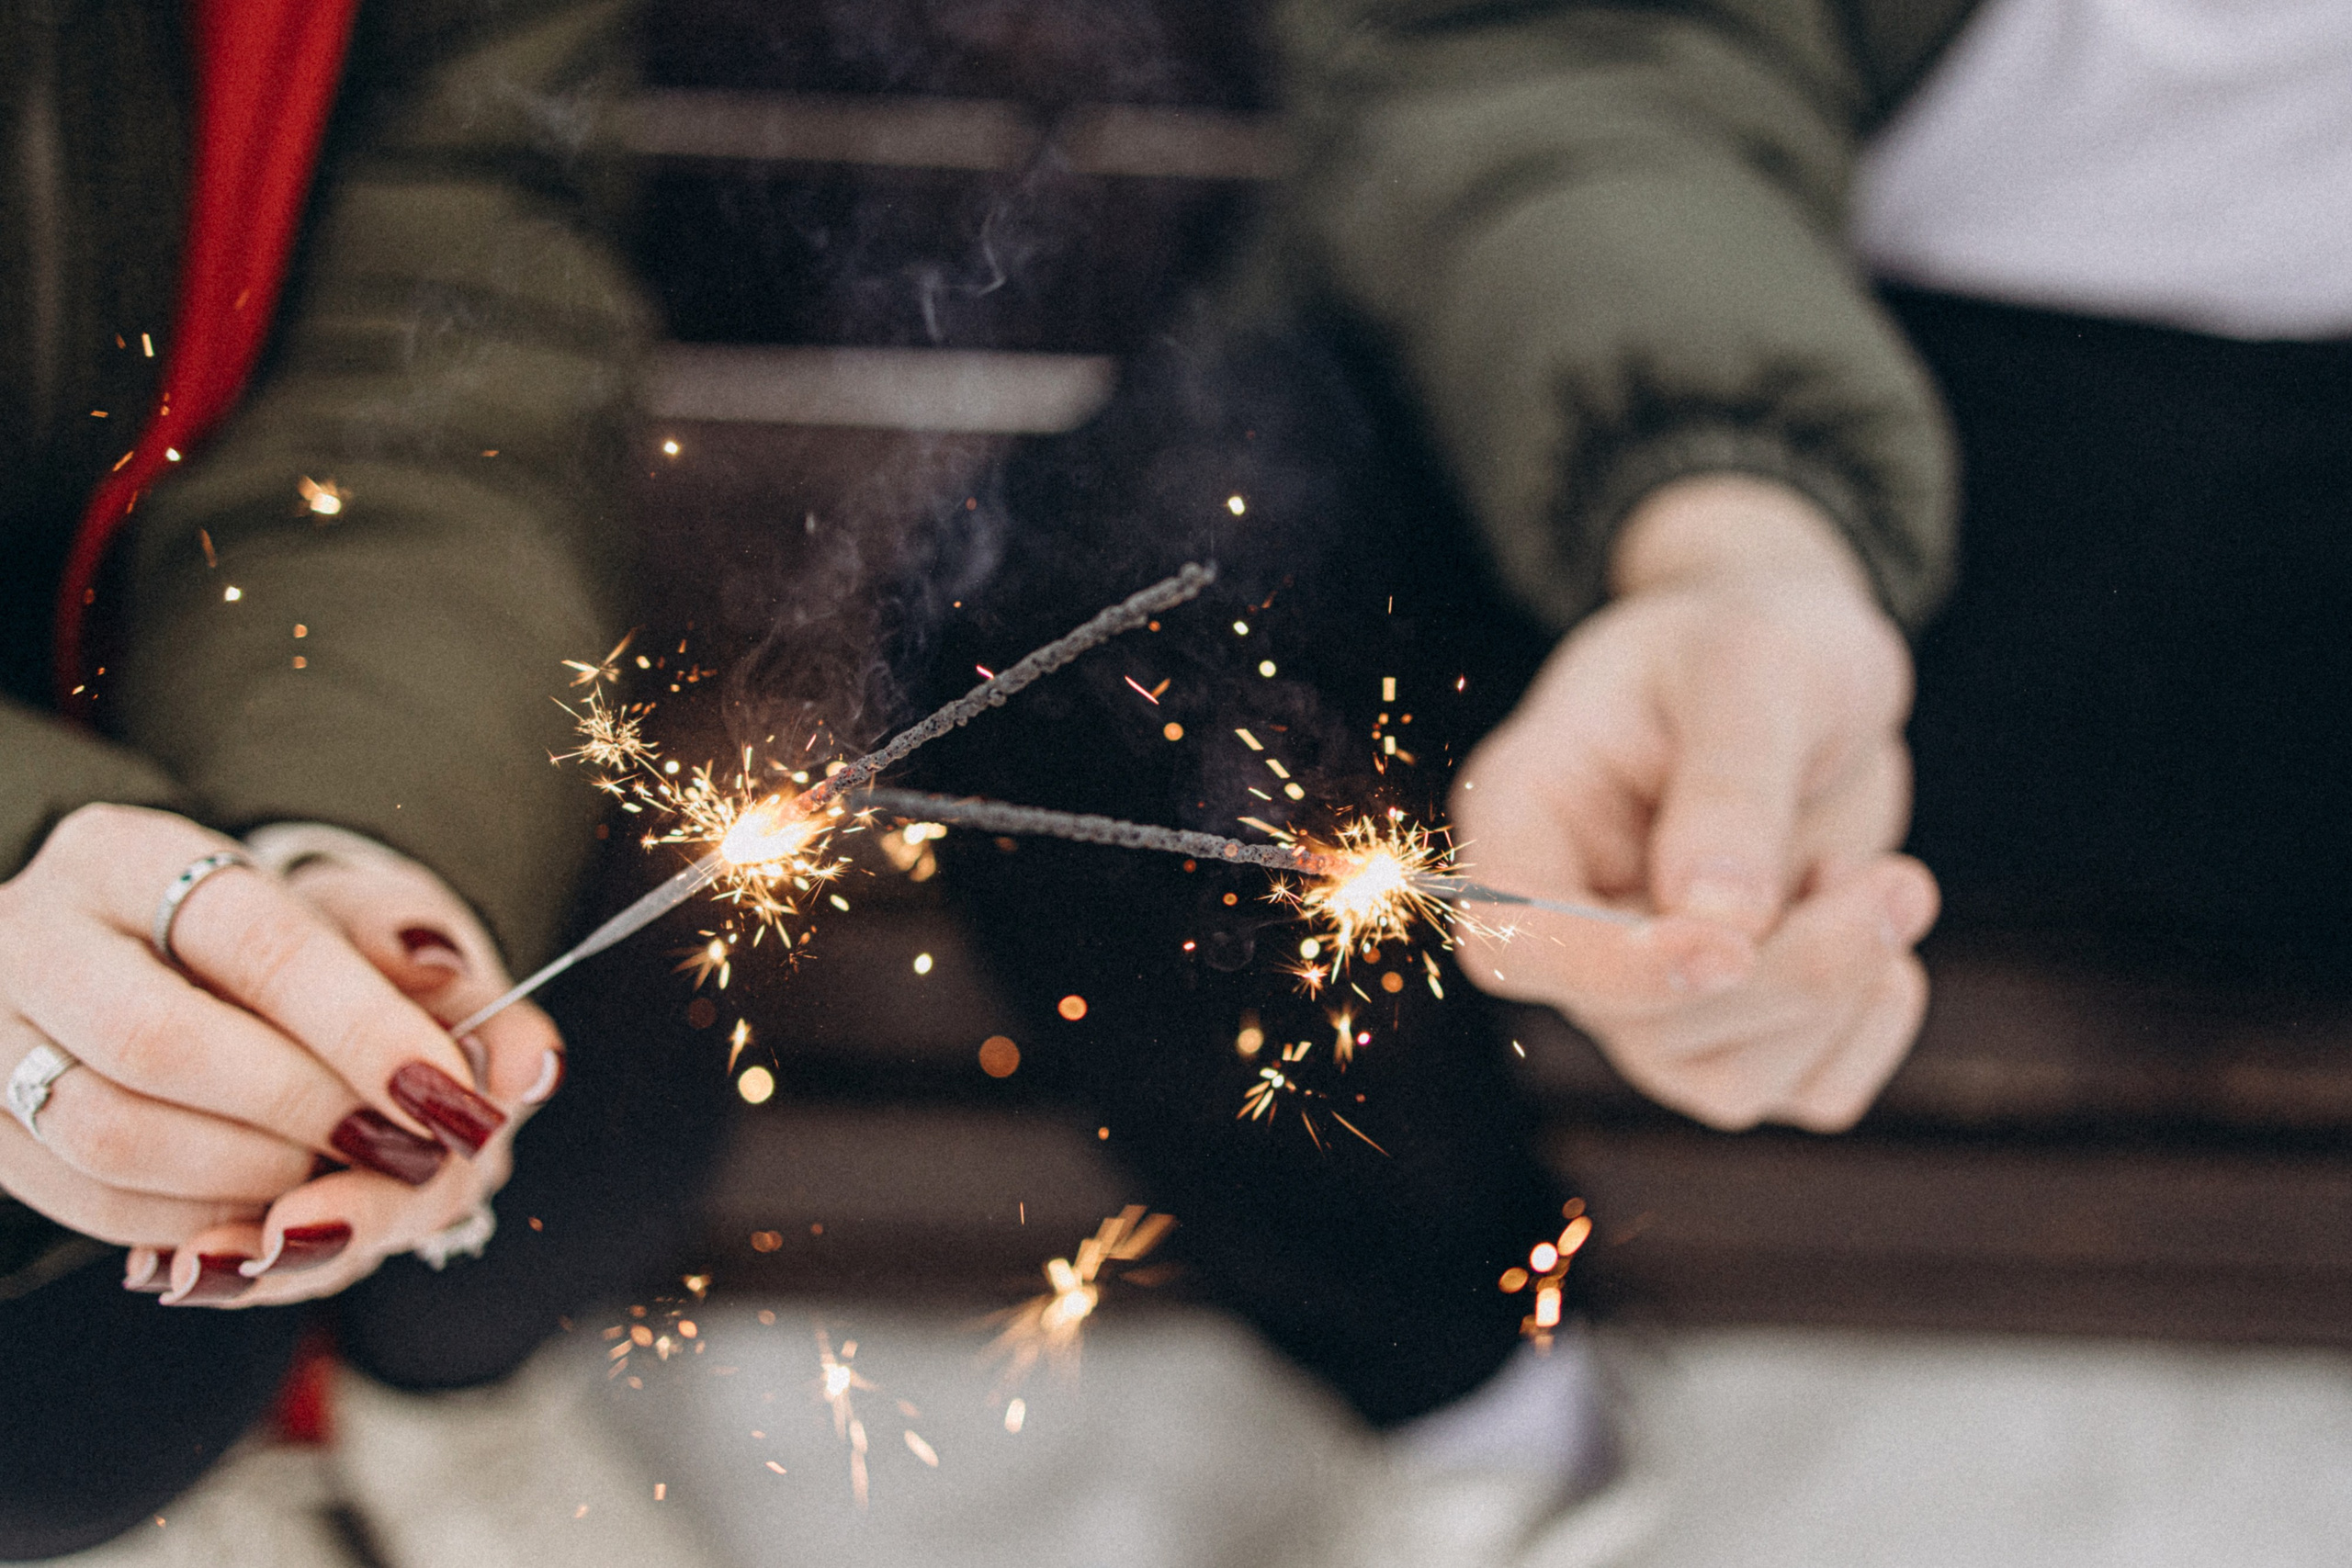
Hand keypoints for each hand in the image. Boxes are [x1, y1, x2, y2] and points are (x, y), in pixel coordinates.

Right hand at [0, 805, 557, 1303]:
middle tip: (406, 1150)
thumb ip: (455, 990)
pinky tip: (274, 1212)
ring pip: (110, 1135)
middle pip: (162, 1043)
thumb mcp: (367, 931)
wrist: (157, 968)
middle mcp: (34, 933)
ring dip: (251, 1181)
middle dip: (306, 1113)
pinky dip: (197, 1223)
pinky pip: (87, 1204)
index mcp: (129, 854)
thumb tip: (529, 1064)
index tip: (448, 1093)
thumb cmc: (277, 948)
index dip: (357, 1026)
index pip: (251, 938)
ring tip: (345, 1179)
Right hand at [1449, 475, 1937, 1130]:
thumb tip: (1721, 919)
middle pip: (1641, 1029)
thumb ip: (1730, 784)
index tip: (1729, 943)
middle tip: (1899, 881)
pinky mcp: (1743, 1018)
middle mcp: (1569, 921)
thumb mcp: (1749, 666)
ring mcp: (1652, 986)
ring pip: (1722, 1080)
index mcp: (1522, 821)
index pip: (1513, 945)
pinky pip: (1803, 1091)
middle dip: (1786, 975)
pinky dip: (1867, 1032)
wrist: (1809, 659)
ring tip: (1896, 883)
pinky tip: (1889, 938)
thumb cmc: (1756, 635)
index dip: (1609, 972)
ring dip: (1834, 1001)